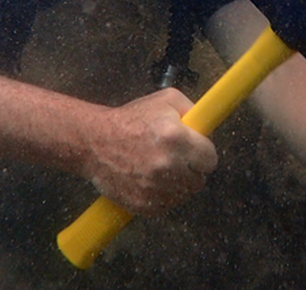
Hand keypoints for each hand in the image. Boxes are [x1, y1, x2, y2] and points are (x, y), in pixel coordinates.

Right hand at [84, 88, 217, 214]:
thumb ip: (194, 110)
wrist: (95, 142)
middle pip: (199, 180)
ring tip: (161, 167)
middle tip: (177, 158)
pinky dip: (162, 195)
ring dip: (178, 183)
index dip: (203, 153)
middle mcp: (168, 165)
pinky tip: (151, 179)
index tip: (195, 150)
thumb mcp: (166, 100)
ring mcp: (155, 188)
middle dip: (191, 169)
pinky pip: (167, 204)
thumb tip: (208, 126)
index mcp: (176, 138)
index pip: (210, 159)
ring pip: (184, 194)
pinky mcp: (144, 204)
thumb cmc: (131, 120)